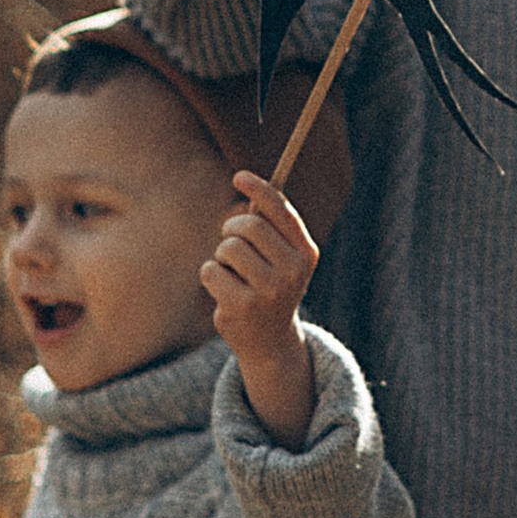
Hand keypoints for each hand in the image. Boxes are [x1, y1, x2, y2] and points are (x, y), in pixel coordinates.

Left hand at [201, 168, 319, 446]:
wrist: (269, 341)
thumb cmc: (270, 286)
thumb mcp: (279, 257)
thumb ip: (269, 225)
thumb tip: (249, 186)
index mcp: (306, 253)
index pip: (281, 211)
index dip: (259, 188)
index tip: (238, 176)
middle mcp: (293, 271)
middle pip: (248, 225)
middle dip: (232, 230)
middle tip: (232, 247)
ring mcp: (269, 291)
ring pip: (227, 247)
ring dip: (221, 256)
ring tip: (232, 273)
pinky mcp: (242, 306)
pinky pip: (210, 270)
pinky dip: (211, 276)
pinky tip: (225, 292)